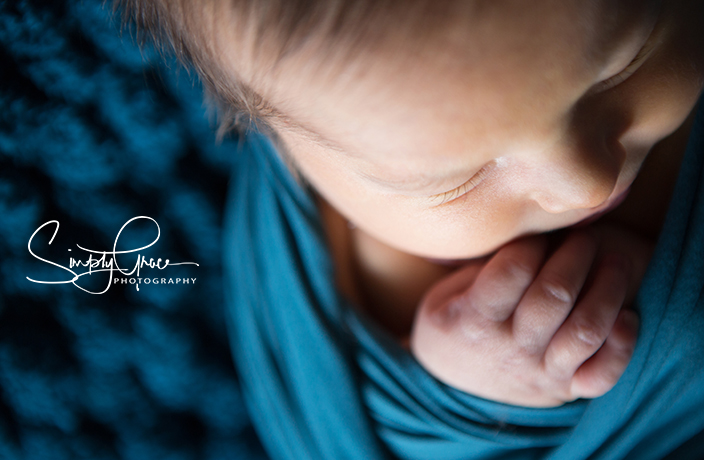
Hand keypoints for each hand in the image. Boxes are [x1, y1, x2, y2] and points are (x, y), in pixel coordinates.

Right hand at [409, 229, 641, 406]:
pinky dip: (623, 344)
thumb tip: (530, 231)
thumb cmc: (451, 325)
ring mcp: (541, 372)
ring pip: (586, 330)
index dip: (534, 242)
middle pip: (555, 294)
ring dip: (609, 288)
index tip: (542, 232)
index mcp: (473, 320)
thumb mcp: (443, 294)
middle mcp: (510, 349)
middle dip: (578, 253)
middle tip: (585, 234)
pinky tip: (626, 316)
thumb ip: (481, 268)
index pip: (514, 269)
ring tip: (615, 261)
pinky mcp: (566, 389)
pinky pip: (604, 374)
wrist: (451, 386)